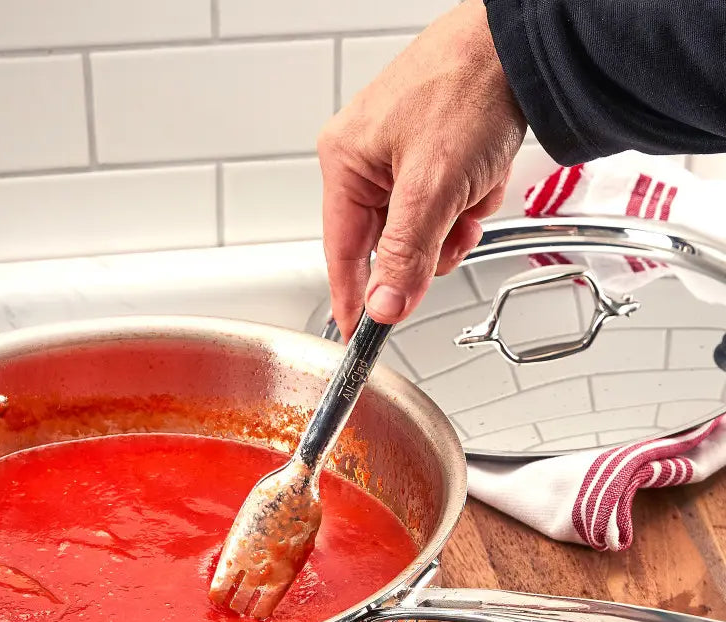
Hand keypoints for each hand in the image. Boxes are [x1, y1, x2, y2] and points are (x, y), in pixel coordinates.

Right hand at [317, 0, 526, 337]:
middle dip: (431, 240)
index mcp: (345, 162)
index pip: (340, 253)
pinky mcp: (432, 147)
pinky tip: (483, 171)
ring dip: (456, 217)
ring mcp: (399, 151)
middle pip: (389, 241)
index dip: (352, 298)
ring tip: (473, 186)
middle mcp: (365, 157)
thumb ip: (404, 256)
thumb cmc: (470, 85)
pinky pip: (445, 199)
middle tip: (454, 225)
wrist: (524, 43)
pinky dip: (470, 196)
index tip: (358, 336)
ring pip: (423, 224)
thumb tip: (383, 306)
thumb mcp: (432, 186)